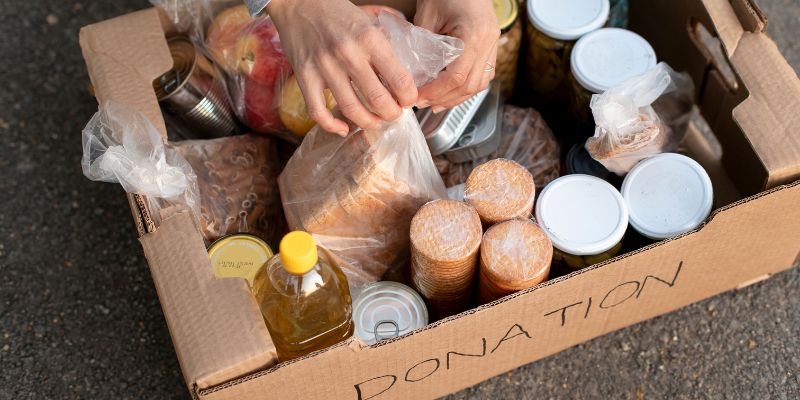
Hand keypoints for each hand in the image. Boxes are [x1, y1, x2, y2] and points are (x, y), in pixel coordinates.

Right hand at [268, 0, 416, 134]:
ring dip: (368, 123)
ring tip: (375, 122)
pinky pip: (318, 111)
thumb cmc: (335, 11)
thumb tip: (406, 63)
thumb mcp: (368, 18)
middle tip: (394, 114)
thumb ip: (387, 39)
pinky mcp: (304, 77)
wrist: (297, 3)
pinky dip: (332, 126)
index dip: (408, 97)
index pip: (399, 79)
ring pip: (351, 110)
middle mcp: (348, 54)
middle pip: (378, 100)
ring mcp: (324, 67)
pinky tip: (343, 128)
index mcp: (369, 39)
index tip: (408, 100)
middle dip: (391, 114)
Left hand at [414, 0, 499, 111]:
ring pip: (480, 83)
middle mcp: (488, 42)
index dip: (437, 91)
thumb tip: (412, 71)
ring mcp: (493, 44)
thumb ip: (422, 43)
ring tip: (436, 103)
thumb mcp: (428, 14)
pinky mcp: (491, 46)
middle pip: (470, 85)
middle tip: (424, 103)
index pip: (457, 76)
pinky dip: (467, 86)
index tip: (419, 97)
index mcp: (474, 34)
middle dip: (445, 99)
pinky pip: (483, 75)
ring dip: (458, 97)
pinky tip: (452, 92)